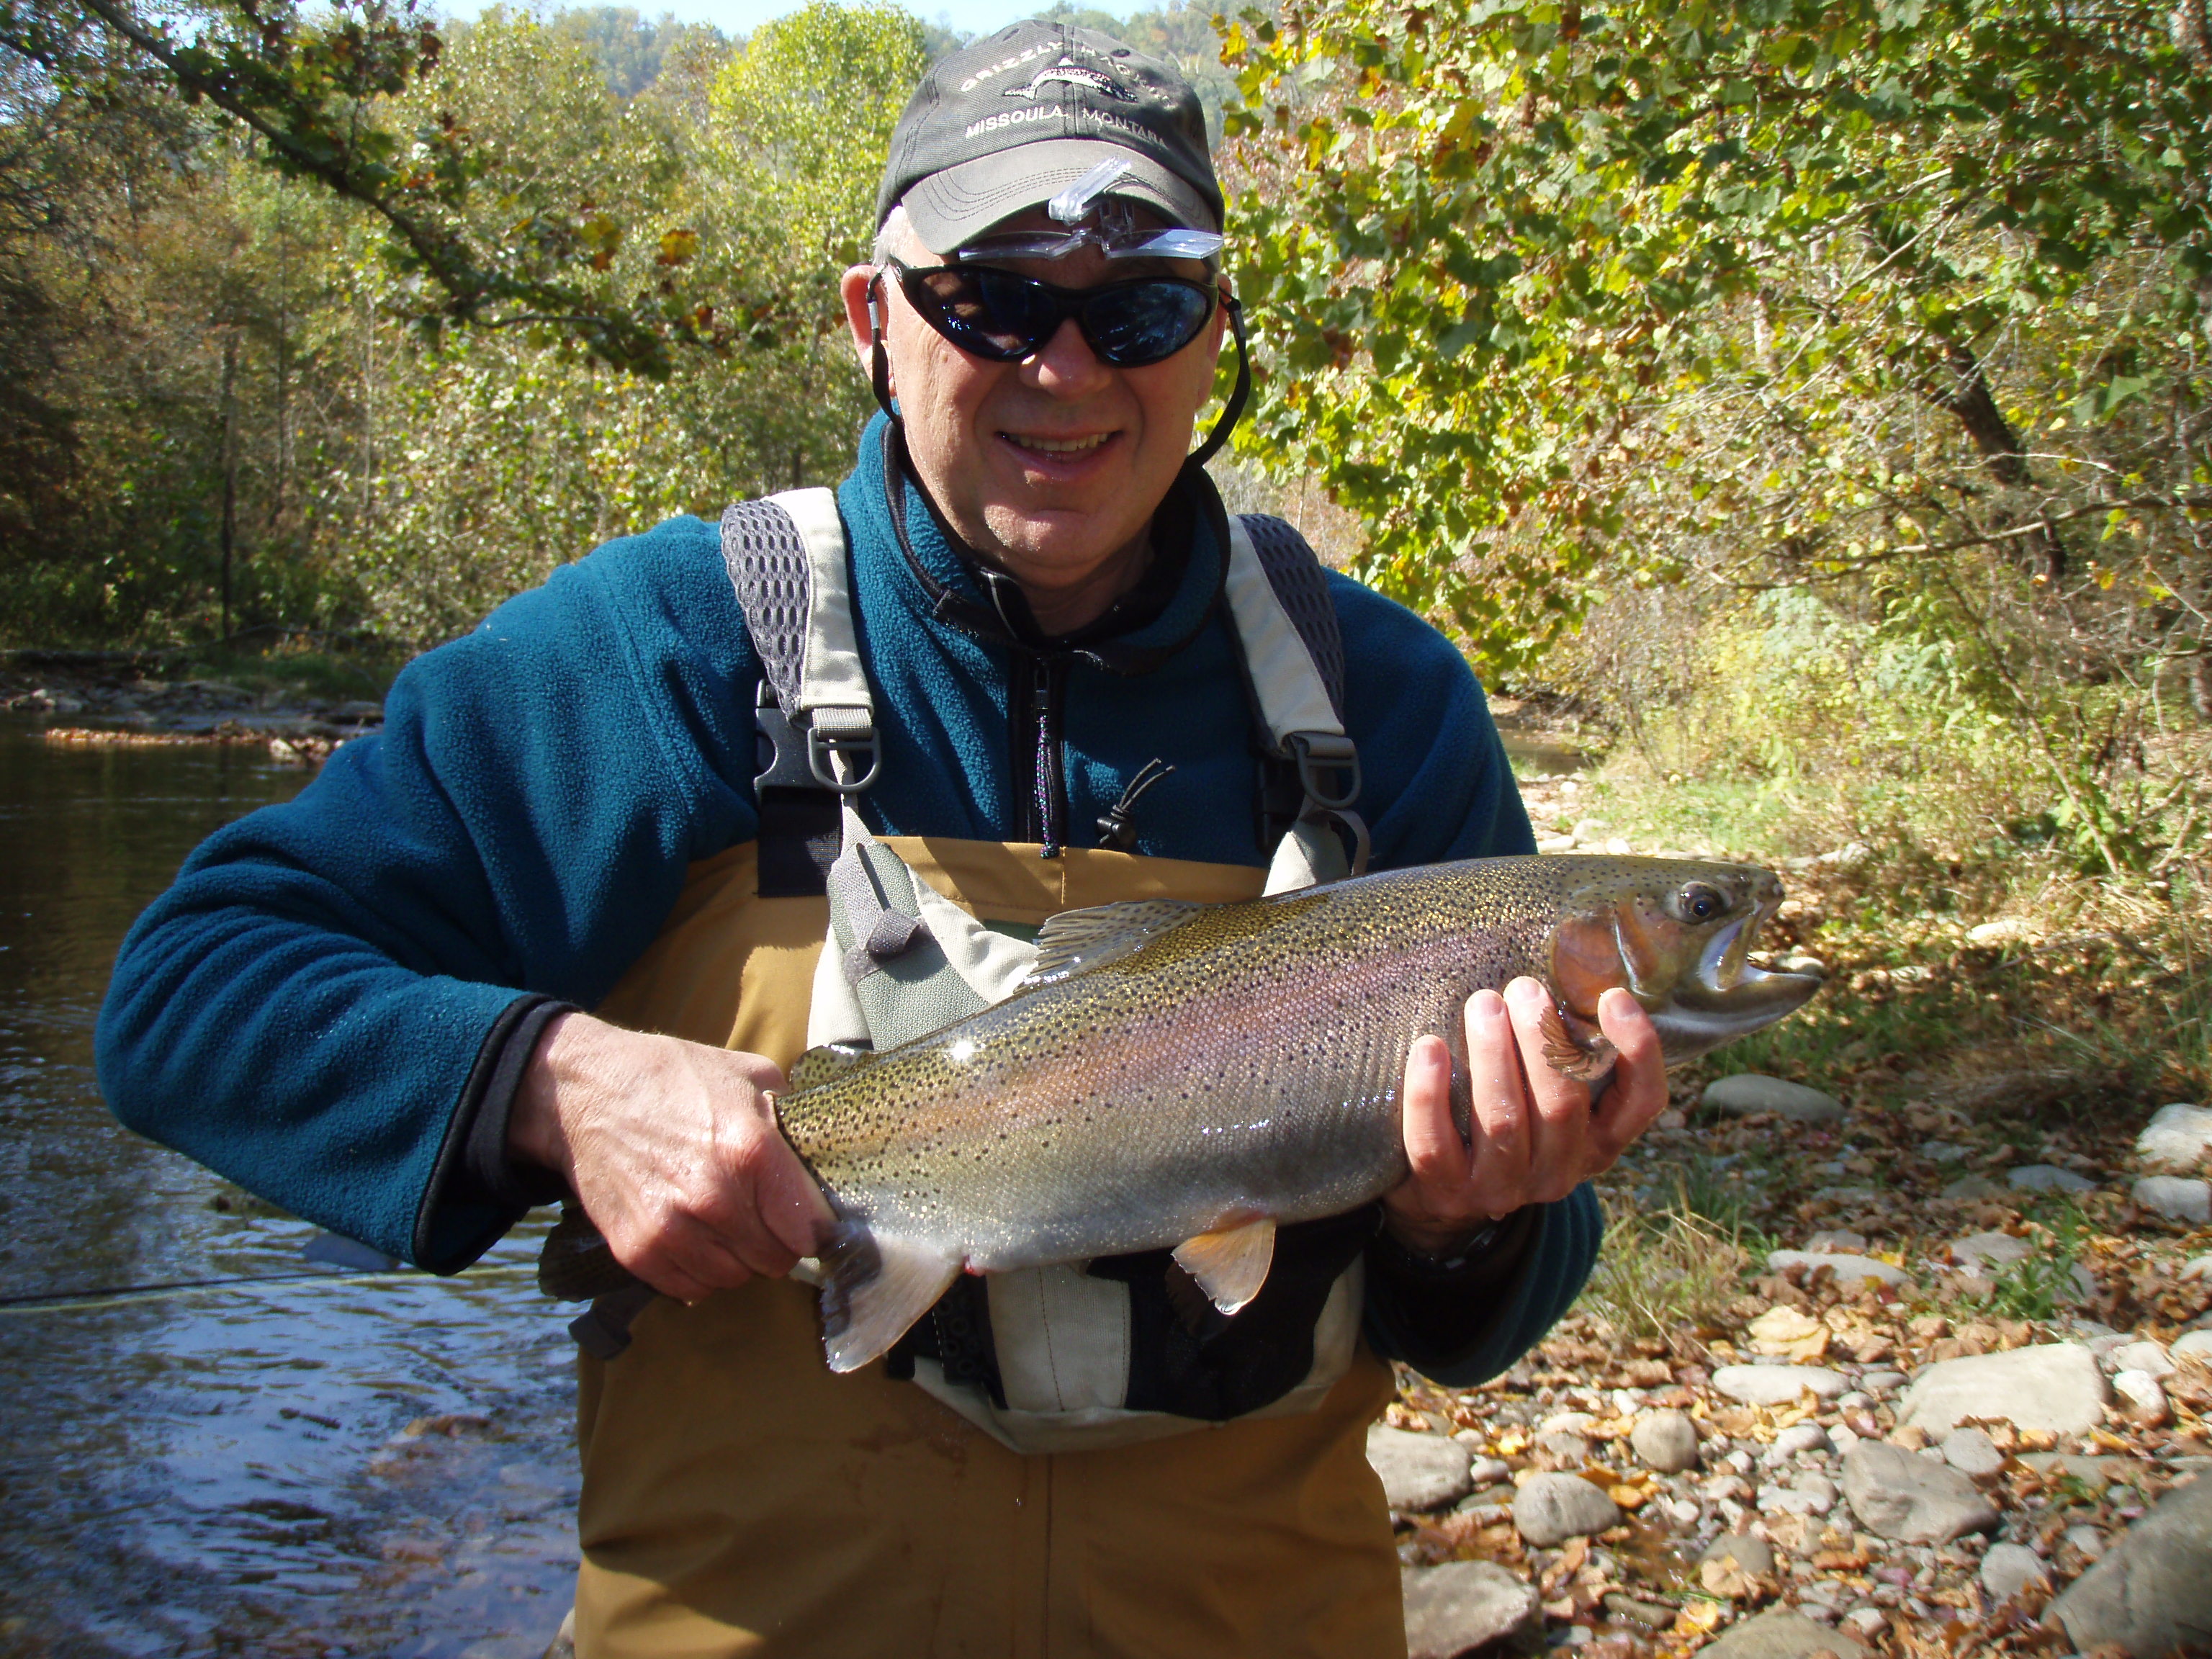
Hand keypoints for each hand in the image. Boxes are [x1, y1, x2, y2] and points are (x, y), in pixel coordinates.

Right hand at [509, 1012, 835, 1302]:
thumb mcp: (747, 1076)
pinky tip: (694, 1237)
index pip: (809, 1229)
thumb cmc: (671, 1078)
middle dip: (776, 1242)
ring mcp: (673, 1230)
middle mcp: (715, 1199)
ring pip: (734, 1278)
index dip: (813, 1226)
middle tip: (762, 1217)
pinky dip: (699, 1271)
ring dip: (737, 1258)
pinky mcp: (637, 1251)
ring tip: (725, 1223)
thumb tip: (823, 1148)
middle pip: (775, 1260)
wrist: (585, 1093)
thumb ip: (791, 1118)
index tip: (806, 1219)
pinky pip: (690, 1289)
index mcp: (752, 1152)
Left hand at [1383, 981, 1665, 1256]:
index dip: (1637, 1049)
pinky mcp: (1446, 1191)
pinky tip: (1429, 1047)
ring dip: (1492, 1054)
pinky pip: (1435, 1142)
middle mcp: (1558, 1172)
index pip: (1641, 1102)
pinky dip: (1430, 1093)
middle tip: (1523, 988)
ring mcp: (1501, 1187)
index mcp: (1596, 1143)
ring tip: (1483, 1003)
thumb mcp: (1547, 1096)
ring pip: (1503, 1120)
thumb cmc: (1506, 1117)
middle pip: (1563, 1105)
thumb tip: (1568, 975)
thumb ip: (1564, 1054)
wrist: (1444, 1193)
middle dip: (1542, 1039)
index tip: (1613, 996)